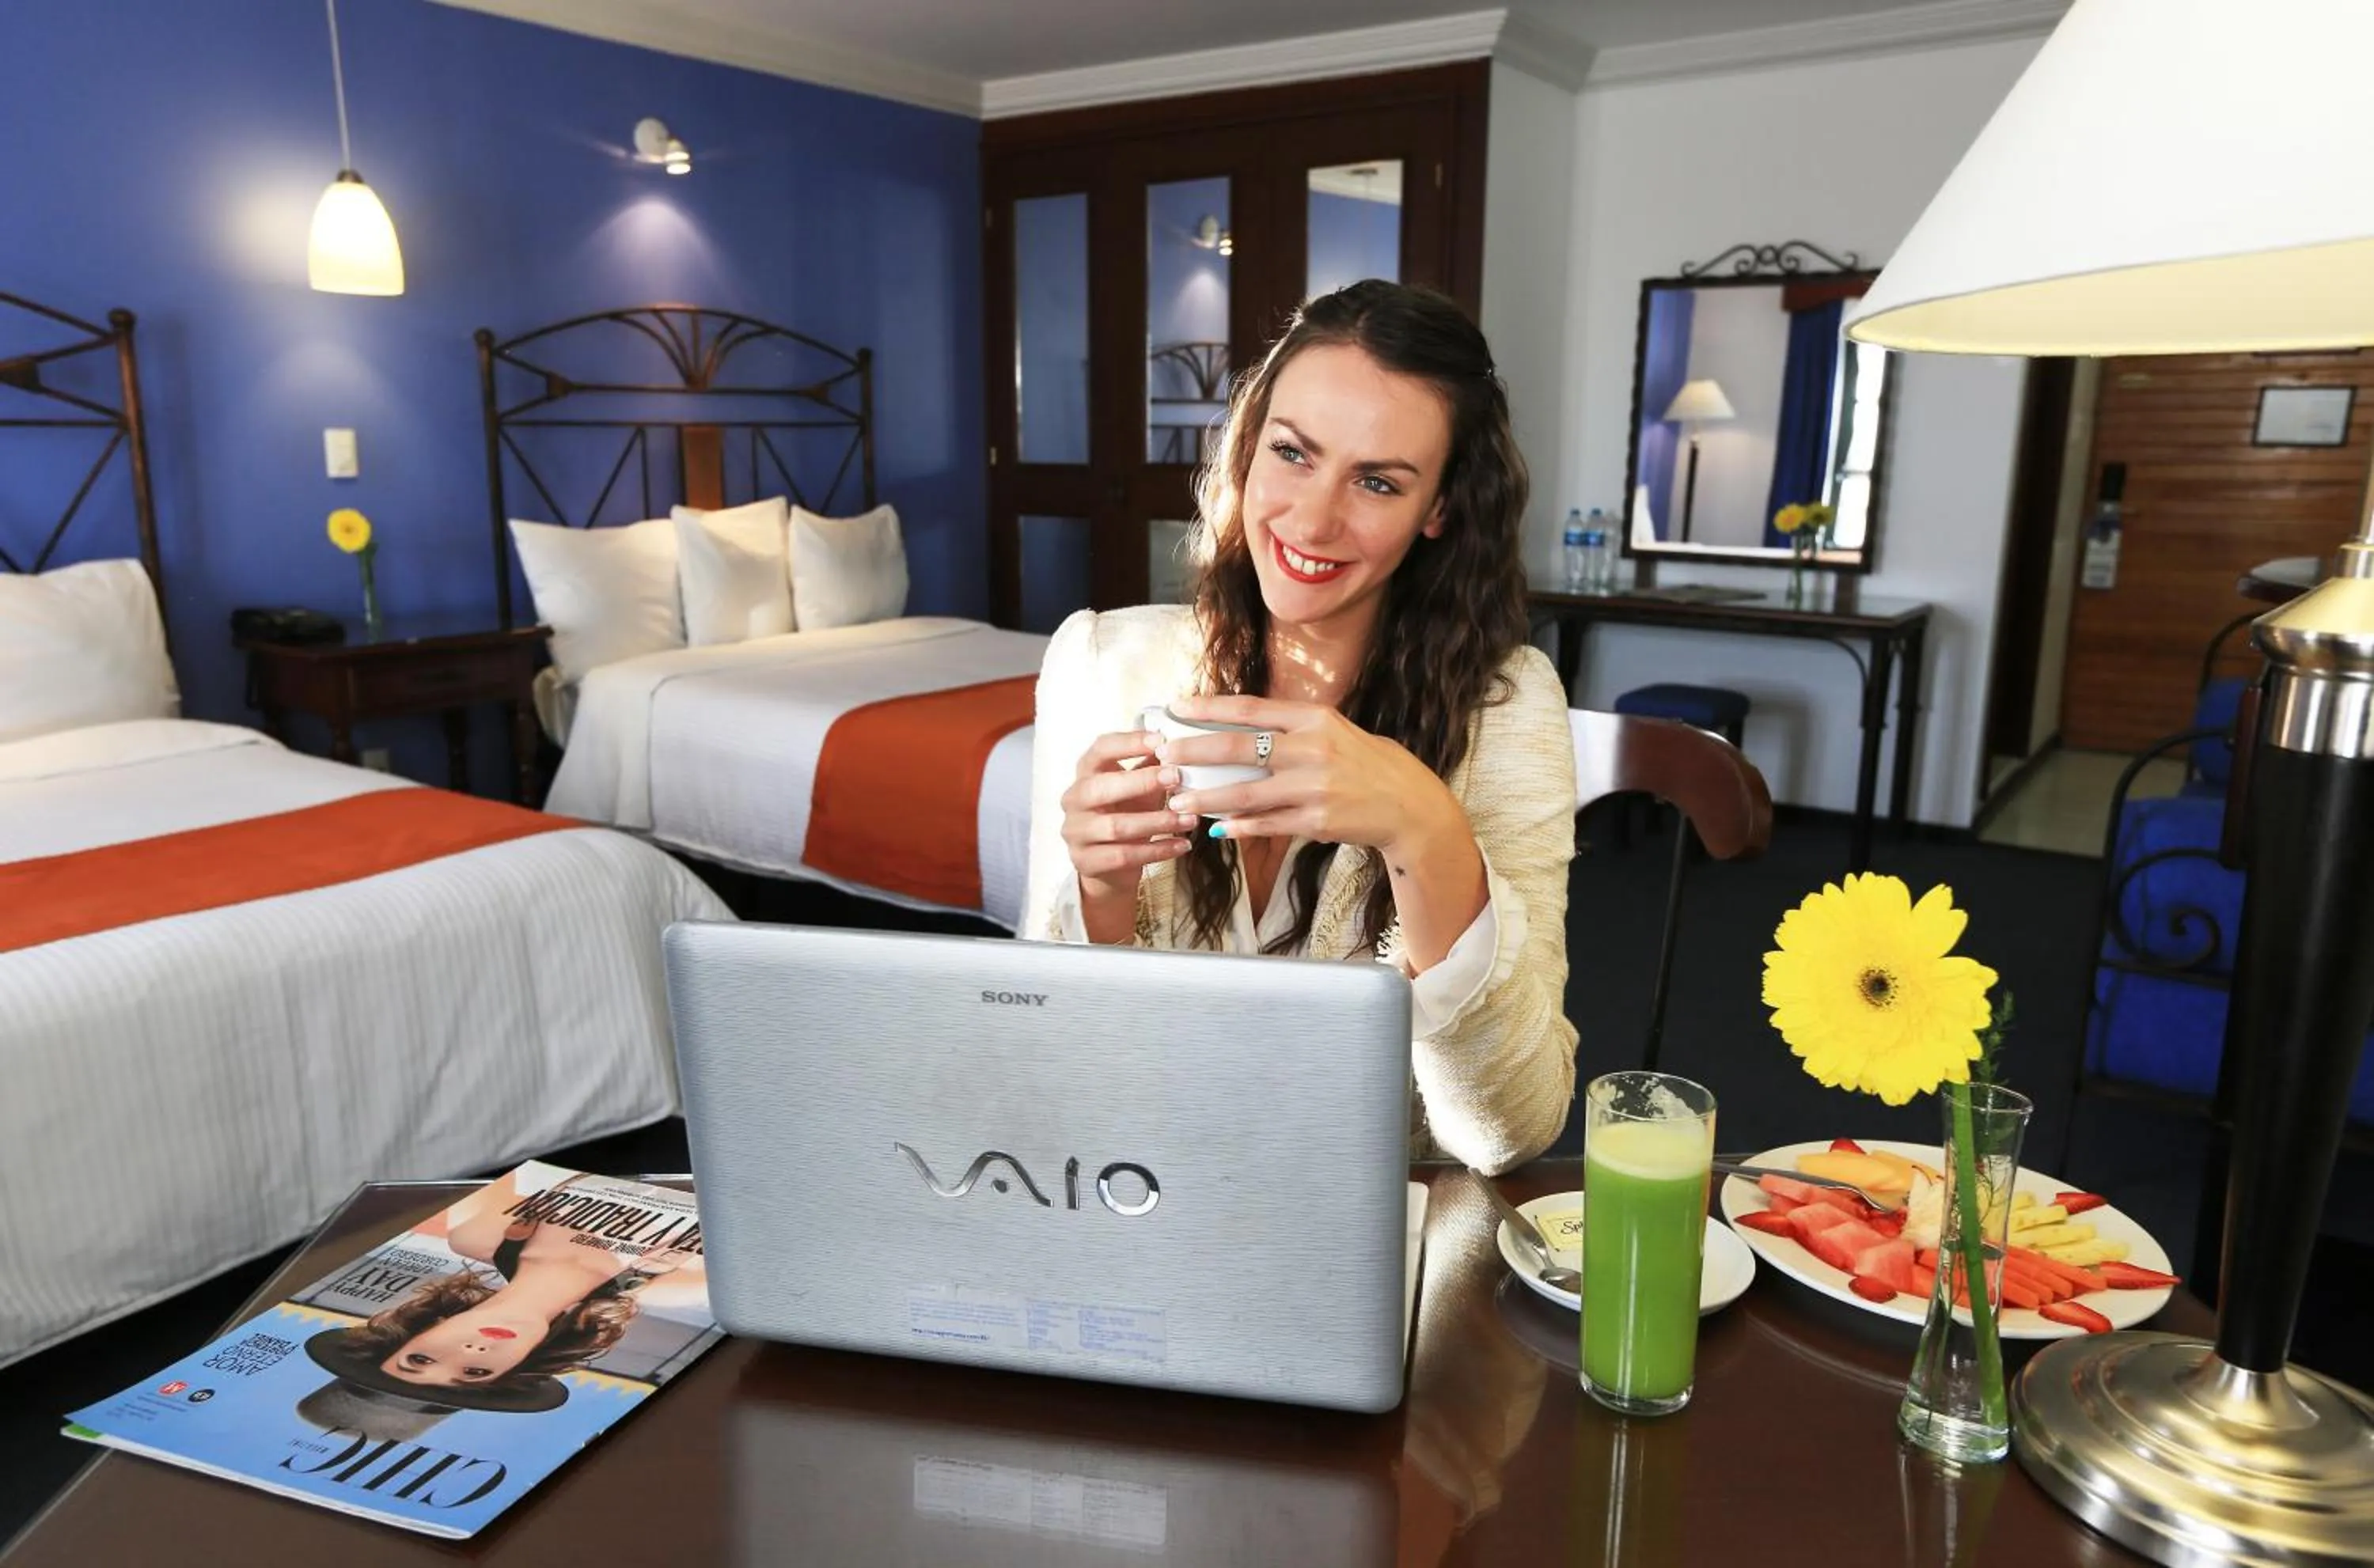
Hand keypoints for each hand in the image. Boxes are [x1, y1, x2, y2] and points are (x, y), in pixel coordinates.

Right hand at [1061, 729, 1196, 926]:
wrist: (1110, 865)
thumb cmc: (1127, 816)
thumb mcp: (1139, 789)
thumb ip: (1153, 768)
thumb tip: (1178, 745)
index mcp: (1086, 773)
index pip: (1100, 749)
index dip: (1128, 742)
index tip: (1161, 740)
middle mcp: (1074, 800)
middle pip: (1101, 787)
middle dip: (1141, 781)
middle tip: (1176, 777)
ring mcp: (1076, 833)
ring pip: (1117, 826)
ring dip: (1158, 822)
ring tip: (1189, 819)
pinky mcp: (1086, 861)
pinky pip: (1124, 856)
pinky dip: (1157, 850)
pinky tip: (1181, 845)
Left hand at [1160, 695, 1458, 851]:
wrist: (1408, 805)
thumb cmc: (1366, 764)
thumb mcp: (1334, 731)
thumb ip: (1291, 728)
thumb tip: (1239, 726)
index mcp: (1315, 719)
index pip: (1250, 709)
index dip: (1209, 708)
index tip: (1176, 708)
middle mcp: (1312, 749)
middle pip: (1238, 748)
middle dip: (1194, 751)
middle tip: (1163, 756)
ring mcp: (1314, 787)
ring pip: (1246, 793)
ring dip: (1206, 798)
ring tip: (1177, 802)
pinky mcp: (1317, 821)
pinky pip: (1267, 824)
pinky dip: (1240, 826)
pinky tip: (1218, 827)